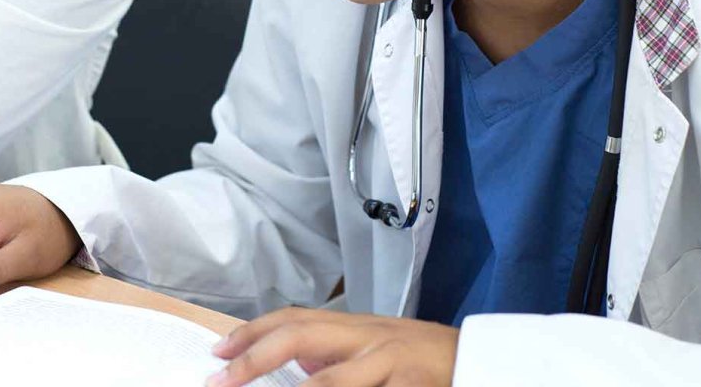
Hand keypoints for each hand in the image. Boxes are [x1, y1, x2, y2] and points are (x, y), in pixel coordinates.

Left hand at [208, 308, 458, 386]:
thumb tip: (294, 368)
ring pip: (332, 381)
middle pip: (300, 337)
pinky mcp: (413, 385)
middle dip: (255, 358)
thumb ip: (338, 356)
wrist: (482, 361)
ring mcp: (390, 361)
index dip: (252, 334)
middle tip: (221, 379)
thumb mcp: (377, 350)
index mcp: (355, 327)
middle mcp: (368, 338)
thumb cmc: (425, 361)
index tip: (218, 352)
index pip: (292, 321)